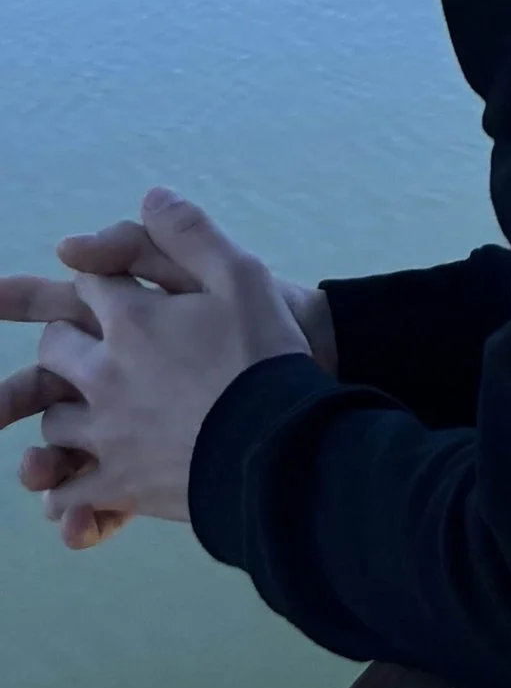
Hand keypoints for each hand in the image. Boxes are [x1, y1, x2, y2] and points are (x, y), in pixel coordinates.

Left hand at [1, 193, 332, 548]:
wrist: (279, 444)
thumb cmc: (264, 354)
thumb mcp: (243, 275)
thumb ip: (191, 233)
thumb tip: (151, 195)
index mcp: (132, 320)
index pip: (90, 284)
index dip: (102, 283)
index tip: (118, 289)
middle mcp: (104, 373)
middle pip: (54, 346)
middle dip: (68, 339)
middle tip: (99, 344)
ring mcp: (105, 433)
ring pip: (54, 417)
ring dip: (67, 407)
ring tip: (92, 409)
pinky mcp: (115, 485)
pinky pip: (65, 492)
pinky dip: (64, 486)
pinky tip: (75, 482)